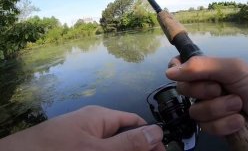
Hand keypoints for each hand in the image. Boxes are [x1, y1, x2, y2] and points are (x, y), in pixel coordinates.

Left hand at [0, 106, 164, 150]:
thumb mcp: (97, 149)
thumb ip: (128, 143)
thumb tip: (157, 132)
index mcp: (100, 117)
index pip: (134, 123)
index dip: (150, 137)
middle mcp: (92, 126)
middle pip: (124, 137)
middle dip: (137, 149)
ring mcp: (81, 139)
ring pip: (110, 147)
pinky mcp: (73, 147)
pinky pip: (96, 149)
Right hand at [166, 56, 247, 150]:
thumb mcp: (235, 70)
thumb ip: (203, 66)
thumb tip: (169, 71)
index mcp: (209, 71)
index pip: (181, 66)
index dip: (176, 69)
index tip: (180, 74)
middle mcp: (205, 89)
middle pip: (184, 90)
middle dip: (204, 91)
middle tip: (222, 90)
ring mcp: (209, 110)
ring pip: (195, 111)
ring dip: (219, 109)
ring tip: (239, 107)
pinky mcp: (215, 128)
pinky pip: (206, 128)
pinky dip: (224, 125)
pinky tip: (239, 122)